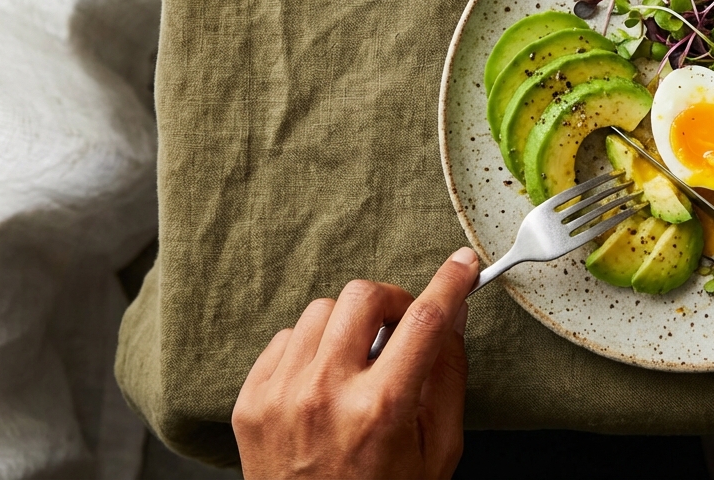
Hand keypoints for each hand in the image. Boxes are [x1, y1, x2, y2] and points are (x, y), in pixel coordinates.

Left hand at [232, 248, 479, 479]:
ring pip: (322, 311)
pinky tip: (324, 383)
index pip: (424, 320)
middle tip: (401, 328)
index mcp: (381, 410)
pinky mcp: (251, 401)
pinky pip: (286, 338)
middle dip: (392, 302)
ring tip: (359, 364)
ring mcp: (281, 396)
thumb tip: (454, 314)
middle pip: (363, 296)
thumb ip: (448, 376)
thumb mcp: (438, 448)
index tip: (462, 264)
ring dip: (350, 327)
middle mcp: (326, 395)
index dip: (449, 282)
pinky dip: (312, 350)